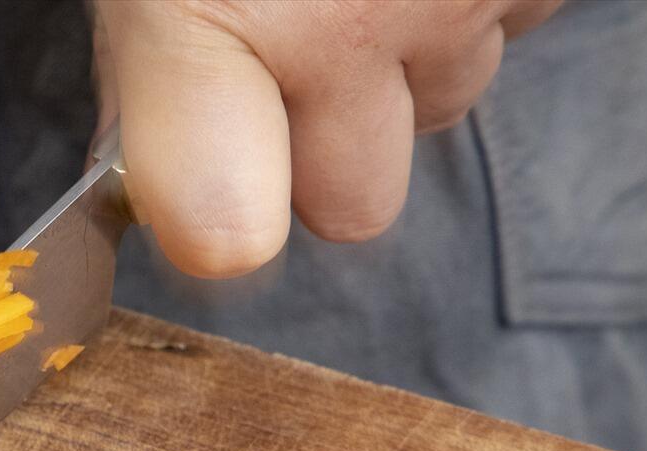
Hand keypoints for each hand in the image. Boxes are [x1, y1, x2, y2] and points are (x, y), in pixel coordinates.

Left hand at [91, 0, 560, 277]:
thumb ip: (149, 77)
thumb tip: (134, 181)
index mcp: (204, 11)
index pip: (222, 231)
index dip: (214, 224)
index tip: (210, 212)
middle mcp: (342, 22)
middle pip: (352, 203)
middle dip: (329, 146)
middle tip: (292, 41)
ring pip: (441, 106)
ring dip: (404, 59)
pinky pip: (512, 23)